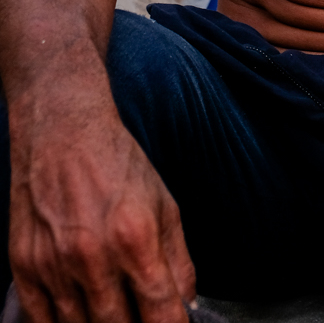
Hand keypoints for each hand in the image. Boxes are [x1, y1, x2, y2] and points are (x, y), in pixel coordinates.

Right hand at [9, 95, 194, 322]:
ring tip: (113, 313)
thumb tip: (187, 305)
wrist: (62, 132)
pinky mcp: (24, 267)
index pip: (160, 313)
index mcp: (135, 238)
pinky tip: (78, 317)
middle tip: (140, 317)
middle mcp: (93, 257)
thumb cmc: (117, 164)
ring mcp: (54, 266)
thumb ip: (179, 260)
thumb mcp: (164, 204)